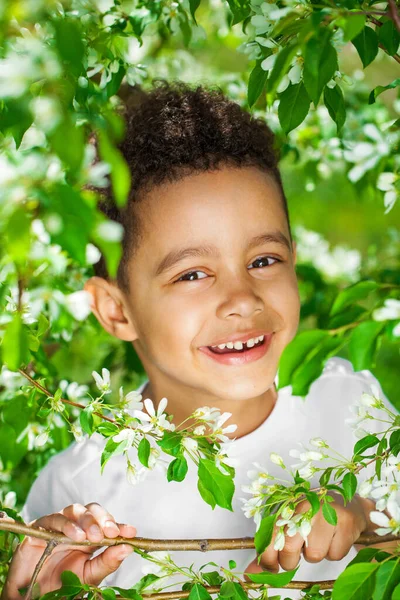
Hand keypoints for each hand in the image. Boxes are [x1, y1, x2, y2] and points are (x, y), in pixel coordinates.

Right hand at [1, 502, 136, 599]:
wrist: (32, 596)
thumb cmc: (61, 586)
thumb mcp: (89, 576)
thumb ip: (107, 562)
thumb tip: (129, 548)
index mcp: (90, 538)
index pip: (107, 525)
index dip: (120, 525)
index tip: (131, 532)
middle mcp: (76, 528)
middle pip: (93, 511)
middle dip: (104, 519)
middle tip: (111, 532)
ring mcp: (59, 526)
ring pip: (75, 510)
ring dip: (87, 520)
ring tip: (93, 536)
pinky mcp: (41, 528)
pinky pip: (54, 519)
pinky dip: (66, 525)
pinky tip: (75, 536)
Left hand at [244, 492, 369, 575]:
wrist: (350, 505)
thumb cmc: (315, 517)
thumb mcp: (290, 526)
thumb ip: (271, 549)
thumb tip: (251, 574)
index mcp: (289, 505)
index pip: (270, 534)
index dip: (267, 557)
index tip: (270, 567)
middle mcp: (305, 505)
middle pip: (289, 548)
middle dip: (290, 561)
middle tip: (296, 555)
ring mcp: (327, 513)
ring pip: (314, 555)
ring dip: (315, 555)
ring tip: (319, 540)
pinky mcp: (346, 523)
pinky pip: (334, 555)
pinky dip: (334, 553)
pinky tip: (335, 538)